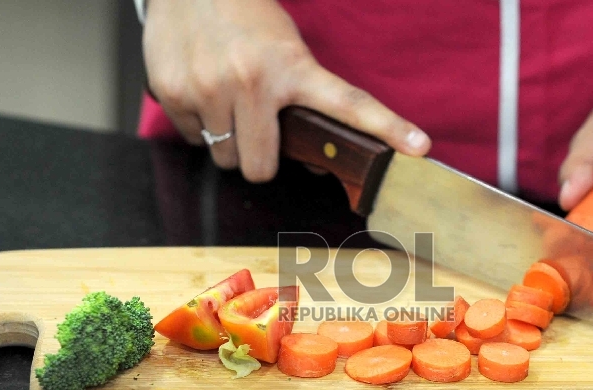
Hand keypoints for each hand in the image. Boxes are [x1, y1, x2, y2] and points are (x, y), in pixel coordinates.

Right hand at [142, 0, 430, 182]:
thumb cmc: (246, 18)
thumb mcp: (286, 48)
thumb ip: (300, 100)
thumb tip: (310, 162)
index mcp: (292, 68)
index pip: (348, 104)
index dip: (387, 127)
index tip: (420, 147)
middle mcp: (249, 81)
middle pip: (259, 168)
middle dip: (259, 158)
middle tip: (257, 130)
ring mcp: (207, 89)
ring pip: (224, 158)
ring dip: (228, 142)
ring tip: (227, 102)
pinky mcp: (172, 92)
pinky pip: (191, 139)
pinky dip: (198, 125)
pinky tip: (202, 91)